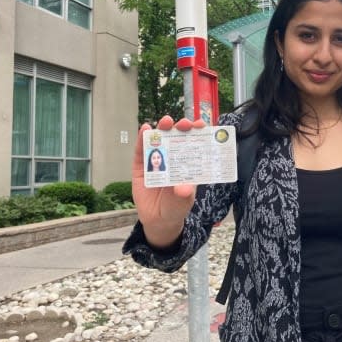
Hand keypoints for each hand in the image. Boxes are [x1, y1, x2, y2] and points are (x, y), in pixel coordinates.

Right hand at [132, 115, 205, 247]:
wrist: (158, 220)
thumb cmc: (176, 207)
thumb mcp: (183, 201)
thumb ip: (184, 194)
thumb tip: (184, 187)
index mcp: (188, 163)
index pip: (195, 143)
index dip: (198, 132)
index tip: (200, 125)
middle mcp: (174, 157)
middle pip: (178, 137)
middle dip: (181, 127)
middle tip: (184, 124)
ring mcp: (157, 160)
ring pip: (160, 140)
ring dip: (163, 128)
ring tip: (166, 122)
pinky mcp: (141, 166)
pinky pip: (141, 151)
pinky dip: (142, 139)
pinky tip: (145, 129)